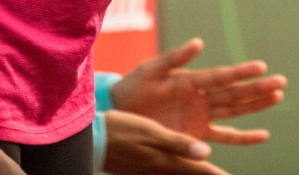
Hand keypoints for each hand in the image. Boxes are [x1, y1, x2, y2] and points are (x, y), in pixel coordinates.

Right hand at [103, 110, 231, 174]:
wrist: (91, 140)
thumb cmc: (122, 130)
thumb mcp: (152, 132)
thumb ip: (179, 143)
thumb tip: (206, 152)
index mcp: (168, 161)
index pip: (201, 172)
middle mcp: (161, 171)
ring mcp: (150, 173)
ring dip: (194, 174)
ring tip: (207, 174)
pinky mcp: (140, 171)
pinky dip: (177, 174)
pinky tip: (177, 170)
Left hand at [110, 38, 284, 144]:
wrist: (119, 111)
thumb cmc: (133, 87)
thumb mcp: (150, 70)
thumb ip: (174, 57)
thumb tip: (198, 43)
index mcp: (191, 80)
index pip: (221, 76)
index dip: (241, 72)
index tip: (261, 67)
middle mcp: (201, 97)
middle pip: (235, 93)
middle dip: (258, 88)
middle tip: (281, 82)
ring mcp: (201, 116)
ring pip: (235, 111)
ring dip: (256, 105)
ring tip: (278, 96)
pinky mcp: (197, 134)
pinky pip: (225, 136)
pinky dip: (244, 137)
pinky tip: (263, 134)